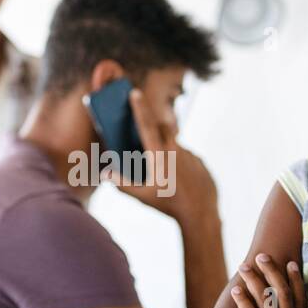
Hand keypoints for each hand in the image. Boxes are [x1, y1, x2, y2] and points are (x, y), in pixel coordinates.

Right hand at [106, 88, 216, 223]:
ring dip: (168, 151)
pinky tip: (180, 181)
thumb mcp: (142, 196)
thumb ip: (122, 183)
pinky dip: (181, 163)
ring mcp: (191, 155)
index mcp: (159, 155)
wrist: (201, 214)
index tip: (135, 93)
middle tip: (149, 138)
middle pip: (164, 128)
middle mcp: (176, 150)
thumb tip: (106, 174)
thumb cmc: (169, 205)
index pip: (147, 125)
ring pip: (176, 145)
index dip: (139, 108)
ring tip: (165, 173)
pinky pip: (188, 157)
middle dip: (156, 127)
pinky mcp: (201, 163)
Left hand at [228, 252, 307, 307]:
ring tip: (243, 267)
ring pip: (266, 303)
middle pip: (282, 295)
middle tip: (261, 256)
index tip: (291, 263)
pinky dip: (244, 303)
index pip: (301, 299)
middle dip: (272, 273)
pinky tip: (235, 290)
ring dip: (254, 282)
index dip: (297, 281)